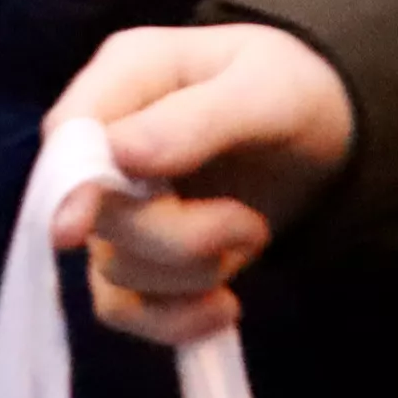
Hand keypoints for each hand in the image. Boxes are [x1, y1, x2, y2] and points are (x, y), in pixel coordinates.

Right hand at [43, 25, 355, 346]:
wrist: (330, 135)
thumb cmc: (295, 92)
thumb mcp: (267, 92)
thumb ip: (195, 121)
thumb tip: (119, 156)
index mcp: (126, 76)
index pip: (67, 132)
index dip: (68, 183)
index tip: (77, 231)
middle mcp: (108, 139)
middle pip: (93, 214)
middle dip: (176, 237)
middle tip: (249, 223)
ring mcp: (120, 200)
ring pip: (113, 269)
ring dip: (192, 274)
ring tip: (251, 236)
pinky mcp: (142, 254)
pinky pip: (123, 309)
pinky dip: (172, 322)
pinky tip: (223, 309)